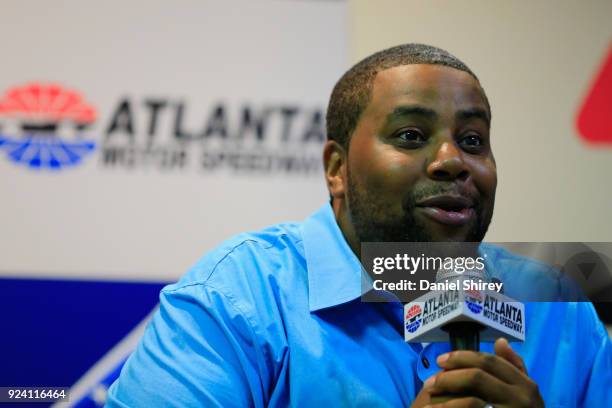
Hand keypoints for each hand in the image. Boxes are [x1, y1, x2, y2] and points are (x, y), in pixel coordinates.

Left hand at [422, 338, 543, 407]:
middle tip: (429, 379)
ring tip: (429, 395)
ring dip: (446, 396)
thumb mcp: (527, 391)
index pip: (489, 362)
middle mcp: (521, 399)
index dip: (462, 357)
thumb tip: (500, 341)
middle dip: (450, 375)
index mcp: (526, 385)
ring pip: (470, 399)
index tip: (441, 360)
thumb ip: (514, 367)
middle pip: (477, 377)